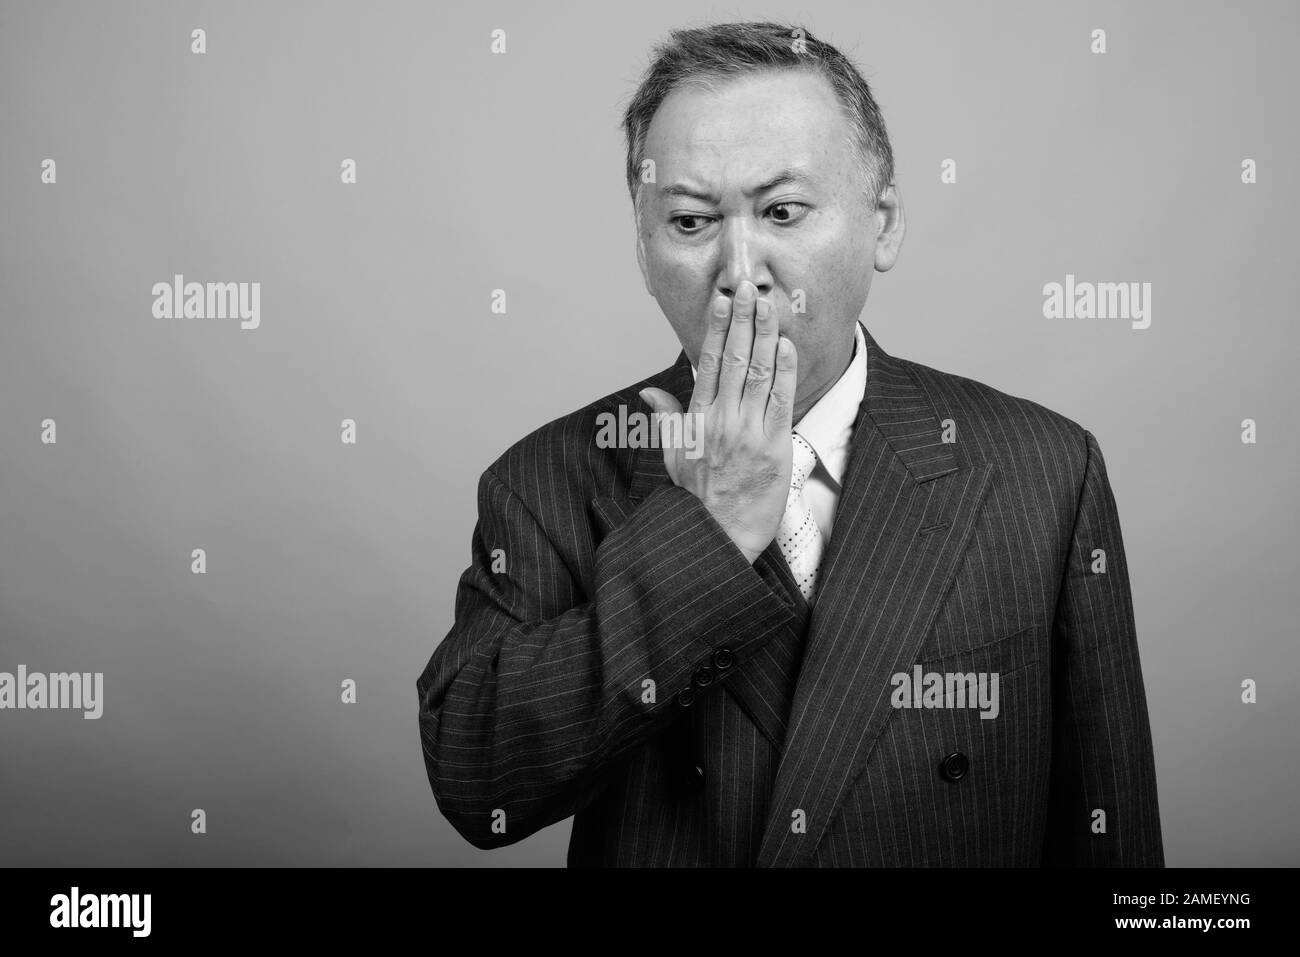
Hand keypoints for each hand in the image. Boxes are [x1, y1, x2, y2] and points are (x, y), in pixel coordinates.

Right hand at [640, 280, 796, 563]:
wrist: (718, 537)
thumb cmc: (697, 498)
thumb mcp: (673, 456)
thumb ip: (667, 419)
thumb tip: (650, 394)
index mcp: (695, 419)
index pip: (706, 363)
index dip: (717, 328)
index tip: (724, 301)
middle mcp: (720, 420)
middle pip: (733, 358)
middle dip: (743, 320)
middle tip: (750, 288)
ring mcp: (747, 432)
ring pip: (757, 373)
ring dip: (765, 335)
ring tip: (770, 306)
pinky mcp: (772, 446)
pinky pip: (780, 400)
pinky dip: (783, 371)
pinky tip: (786, 346)